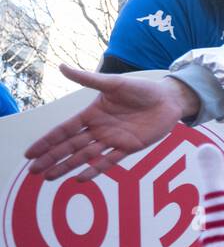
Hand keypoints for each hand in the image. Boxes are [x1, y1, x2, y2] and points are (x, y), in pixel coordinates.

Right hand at [24, 66, 200, 180]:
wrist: (169, 99)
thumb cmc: (142, 89)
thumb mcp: (114, 83)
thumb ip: (88, 79)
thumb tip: (61, 67)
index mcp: (92, 114)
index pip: (64, 130)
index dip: (47, 142)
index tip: (30, 153)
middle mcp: (99, 129)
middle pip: (70, 146)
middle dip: (51, 158)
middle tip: (33, 171)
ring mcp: (113, 140)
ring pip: (85, 156)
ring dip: (67, 166)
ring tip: (49, 178)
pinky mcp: (129, 147)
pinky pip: (109, 162)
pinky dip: (95, 170)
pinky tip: (79, 179)